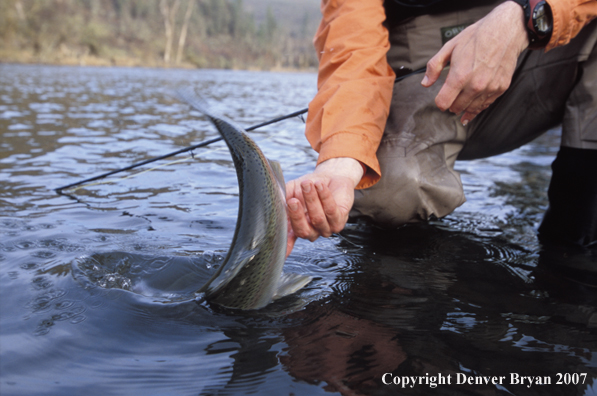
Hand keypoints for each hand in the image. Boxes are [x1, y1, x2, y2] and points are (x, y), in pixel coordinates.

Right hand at [285, 157, 362, 256]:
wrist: (330, 176)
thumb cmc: (308, 186)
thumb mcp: (291, 191)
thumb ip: (282, 200)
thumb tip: (273, 207)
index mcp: (297, 227)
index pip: (289, 238)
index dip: (285, 243)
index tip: (277, 243)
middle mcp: (312, 231)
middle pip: (303, 231)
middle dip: (297, 216)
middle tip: (293, 201)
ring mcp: (326, 228)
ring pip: (318, 219)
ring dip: (311, 200)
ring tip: (307, 184)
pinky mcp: (340, 220)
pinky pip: (331, 211)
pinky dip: (324, 196)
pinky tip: (320, 185)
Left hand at [421, 1, 529, 125]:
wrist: (504, 31)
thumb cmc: (477, 37)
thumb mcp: (449, 47)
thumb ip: (434, 67)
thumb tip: (425, 83)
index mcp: (460, 77)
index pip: (443, 103)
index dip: (439, 102)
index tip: (440, 99)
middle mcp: (475, 86)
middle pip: (457, 108)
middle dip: (452, 104)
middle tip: (452, 98)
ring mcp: (489, 88)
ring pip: (472, 109)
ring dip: (465, 107)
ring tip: (462, 102)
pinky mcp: (500, 88)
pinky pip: (486, 104)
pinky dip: (479, 105)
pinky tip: (474, 103)